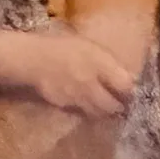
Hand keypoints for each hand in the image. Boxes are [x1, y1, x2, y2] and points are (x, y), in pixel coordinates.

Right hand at [0, 29, 134, 116]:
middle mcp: (92, 81)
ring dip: (105, 111)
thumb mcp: (86, 46)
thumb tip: (127, 76)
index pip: (126, 85)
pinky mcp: (66, 105)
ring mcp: (78, 96)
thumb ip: (106, 61)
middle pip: (115, 104)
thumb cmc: (58, 46)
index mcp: (98, 62)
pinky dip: (87, 110)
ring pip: (100, 111)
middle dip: (120, 106)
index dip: (130, 90)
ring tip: (105, 107)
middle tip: (121, 104)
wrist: (29, 59)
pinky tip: (85, 104)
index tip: (130, 91)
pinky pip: (83, 111)